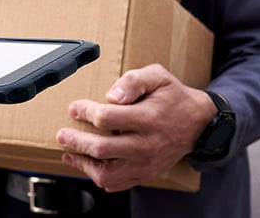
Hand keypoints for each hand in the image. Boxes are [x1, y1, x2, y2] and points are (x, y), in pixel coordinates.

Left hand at [55, 64, 216, 190]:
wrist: (198, 124)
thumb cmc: (173, 97)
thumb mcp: (158, 76)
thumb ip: (134, 80)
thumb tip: (113, 95)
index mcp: (147, 119)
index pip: (107, 118)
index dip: (85, 112)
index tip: (74, 108)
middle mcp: (146, 145)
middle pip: (102, 149)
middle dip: (76, 141)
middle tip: (62, 134)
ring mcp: (145, 163)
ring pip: (107, 173)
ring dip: (83, 163)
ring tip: (69, 153)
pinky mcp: (145, 174)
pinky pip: (117, 183)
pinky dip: (98, 177)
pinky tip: (87, 164)